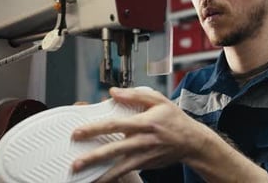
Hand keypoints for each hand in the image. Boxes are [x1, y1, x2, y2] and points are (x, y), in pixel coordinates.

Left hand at [71, 87, 207, 181]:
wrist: (192, 141)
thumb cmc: (174, 119)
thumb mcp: (158, 100)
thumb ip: (135, 95)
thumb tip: (113, 92)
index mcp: (144, 123)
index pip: (115, 125)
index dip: (96, 129)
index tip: (79, 132)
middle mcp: (143, 141)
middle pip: (115, 150)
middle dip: (94, 157)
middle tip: (76, 162)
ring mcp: (144, 156)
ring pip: (120, 167)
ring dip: (101, 173)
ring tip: (85, 176)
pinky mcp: (145, 165)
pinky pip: (126, 172)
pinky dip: (113, 177)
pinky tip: (100, 179)